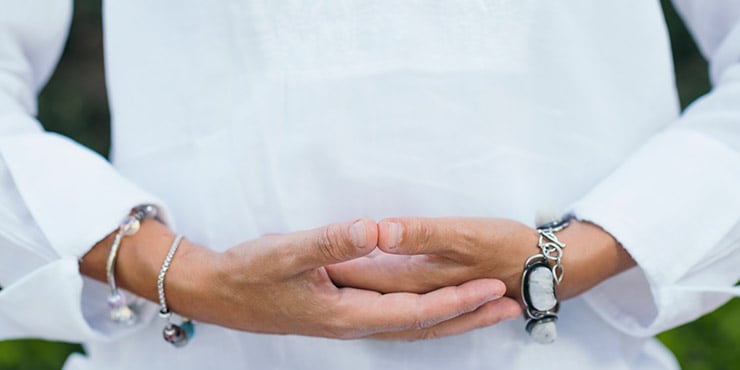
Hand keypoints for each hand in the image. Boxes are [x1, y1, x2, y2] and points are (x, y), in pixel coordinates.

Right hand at [82, 218, 517, 339]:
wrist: (218, 294)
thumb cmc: (248, 274)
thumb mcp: (287, 252)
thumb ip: (332, 241)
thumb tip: (376, 228)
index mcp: (347, 313)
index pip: (414, 313)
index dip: (455, 301)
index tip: (491, 287)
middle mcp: (354, 325)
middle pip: (423, 327)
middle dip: (468, 316)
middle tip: (511, 305)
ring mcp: (348, 322)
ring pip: (413, 327)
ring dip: (452, 318)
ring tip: (487, 309)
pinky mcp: (342, 314)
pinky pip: (397, 319)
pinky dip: (425, 315)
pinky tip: (434, 306)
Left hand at [327, 217, 635, 303]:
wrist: (552, 267)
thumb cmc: (508, 246)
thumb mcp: (465, 235)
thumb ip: (418, 234)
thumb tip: (376, 230)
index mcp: (418, 282)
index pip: (361, 272)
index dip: (332, 259)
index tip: (302, 249)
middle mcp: (418, 295)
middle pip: (367, 287)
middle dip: (335, 274)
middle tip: (302, 258)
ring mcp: (430, 297)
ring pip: (382, 296)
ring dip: (355, 284)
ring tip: (326, 272)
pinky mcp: (441, 292)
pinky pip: (401, 301)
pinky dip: (381, 292)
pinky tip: (375, 285)